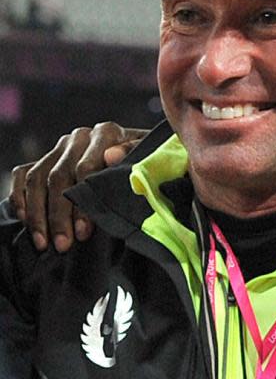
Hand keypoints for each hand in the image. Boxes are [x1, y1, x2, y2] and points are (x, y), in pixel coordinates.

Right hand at [9, 122, 146, 252]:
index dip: (82, 203)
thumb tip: (111, 156)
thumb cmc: (149, 163)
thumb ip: (134, 154)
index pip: (85, 169)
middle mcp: (79, 137)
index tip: (83, 232)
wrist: (142, 155)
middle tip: (63, 244)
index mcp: (106, 133)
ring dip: (38, 214)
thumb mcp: (151, 158)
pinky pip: (23, 175)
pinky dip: (20, 198)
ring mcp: (60, 147)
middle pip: (58, 177)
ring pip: (38, 179)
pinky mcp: (45, 157)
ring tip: (44, 242)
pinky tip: (25, 220)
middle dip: (58, 215)